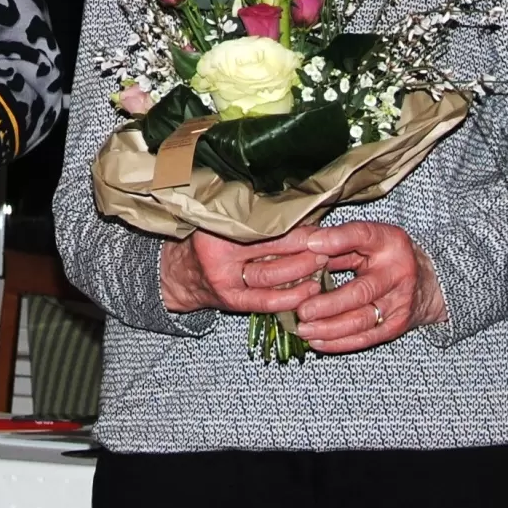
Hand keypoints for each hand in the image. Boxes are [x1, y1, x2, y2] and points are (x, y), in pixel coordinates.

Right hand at [160, 227, 325, 316]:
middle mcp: (220, 255)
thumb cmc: (208, 241)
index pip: (261, 227)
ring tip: (323, 261)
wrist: (180, 274)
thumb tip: (297, 205)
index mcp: (218, 228)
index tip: (315, 222)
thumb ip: (252, 214)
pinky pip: (266, 301)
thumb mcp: (221, 220)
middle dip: (302, 246)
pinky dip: (291, 297)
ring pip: (270, 276)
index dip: (291, 225)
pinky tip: (311, 290)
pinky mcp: (232, 302)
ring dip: (301, 269)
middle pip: (269, 249)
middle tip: (327, 242)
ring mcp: (226, 281)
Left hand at [291, 221, 445, 352]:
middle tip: (302, 309)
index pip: (363, 236)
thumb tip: (296, 239)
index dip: (338, 239)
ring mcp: (398, 303)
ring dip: (329, 327)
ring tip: (303, 328)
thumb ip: (333, 239)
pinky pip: (365, 338)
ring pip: (361, 320)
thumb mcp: (367, 240)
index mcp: (388, 242)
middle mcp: (397, 272)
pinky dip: (338, 342)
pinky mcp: (395, 326)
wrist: (429, 284)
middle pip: (360, 291)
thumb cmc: (387, 257)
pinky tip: (317, 341)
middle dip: (329, 304)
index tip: (312, 243)